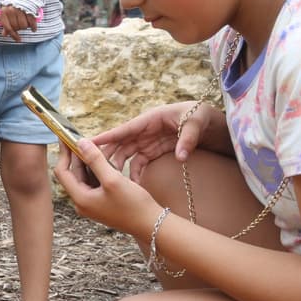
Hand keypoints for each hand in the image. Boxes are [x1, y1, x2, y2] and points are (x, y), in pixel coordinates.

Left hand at [0, 3, 37, 39]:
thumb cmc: (16, 1)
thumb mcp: (8, 10)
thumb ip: (6, 22)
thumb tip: (4, 34)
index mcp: (4, 11)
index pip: (8, 27)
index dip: (13, 35)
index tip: (18, 40)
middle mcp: (11, 10)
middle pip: (16, 27)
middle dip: (20, 28)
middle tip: (22, 25)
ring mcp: (20, 10)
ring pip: (24, 26)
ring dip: (26, 26)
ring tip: (27, 22)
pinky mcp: (30, 9)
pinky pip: (31, 22)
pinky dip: (33, 27)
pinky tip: (34, 29)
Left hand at [53, 138, 162, 237]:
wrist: (151, 225)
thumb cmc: (133, 205)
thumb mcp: (113, 179)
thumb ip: (95, 160)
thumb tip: (81, 143)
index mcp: (80, 198)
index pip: (63, 172)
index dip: (64, 154)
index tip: (66, 137)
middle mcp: (82, 202)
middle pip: (73, 174)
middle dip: (77, 156)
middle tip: (81, 138)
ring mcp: (92, 203)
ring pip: (85, 177)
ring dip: (88, 162)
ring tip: (93, 146)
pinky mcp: (102, 202)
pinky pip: (94, 182)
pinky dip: (97, 170)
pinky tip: (104, 160)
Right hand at [91, 101, 207, 182]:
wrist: (210, 122)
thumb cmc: (200, 116)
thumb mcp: (195, 125)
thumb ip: (187, 140)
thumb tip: (181, 157)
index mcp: (150, 119)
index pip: (125, 129)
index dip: (107, 136)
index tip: (90, 143)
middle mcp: (145, 130)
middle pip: (121, 143)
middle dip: (107, 155)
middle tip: (93, 168)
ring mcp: (148, 140)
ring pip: (127, 154)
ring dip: (118, 165)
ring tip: (110, 179)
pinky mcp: (154, 149)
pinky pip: (140, 162)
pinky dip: (135, 172)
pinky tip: (132, 184)